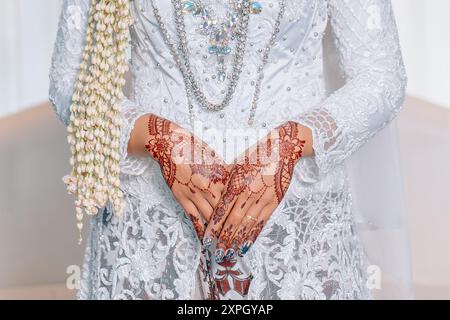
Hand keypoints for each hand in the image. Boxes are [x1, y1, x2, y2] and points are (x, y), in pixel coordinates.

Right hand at [141, 114, 230, 240]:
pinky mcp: (182, 197)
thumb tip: (238, 181)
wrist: (169, 145)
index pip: (235, 199)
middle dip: (233, 226)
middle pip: (224, 211)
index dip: (242, 212)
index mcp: (219, 176)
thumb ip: (226, 172)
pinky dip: (200, 230)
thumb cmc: (193, 147)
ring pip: (210, 217)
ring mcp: (194, 194)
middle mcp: (209, 187)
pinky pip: (193, 217)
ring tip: (226, 245)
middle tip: (241, 240)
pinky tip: (205, 240)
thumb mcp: (215, 157)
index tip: (250, 223)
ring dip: (218, 232)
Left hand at [203, 121, 307, 262]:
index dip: (214, 227)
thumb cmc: (256, 154)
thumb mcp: (237, 164)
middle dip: (224, 239)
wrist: (282, 149)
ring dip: (238, 241)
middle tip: (216, 253)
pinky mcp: (273, 202)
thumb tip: (213, 192)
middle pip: (233, 221)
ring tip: (229, 253)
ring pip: (247, 224)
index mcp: (236, 183)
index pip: (222, 210)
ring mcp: (262, 199)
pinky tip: (247, 244)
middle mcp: (248, 193)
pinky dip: (253, 234)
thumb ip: (225, 180)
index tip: (207, 239)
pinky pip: (261, 222)